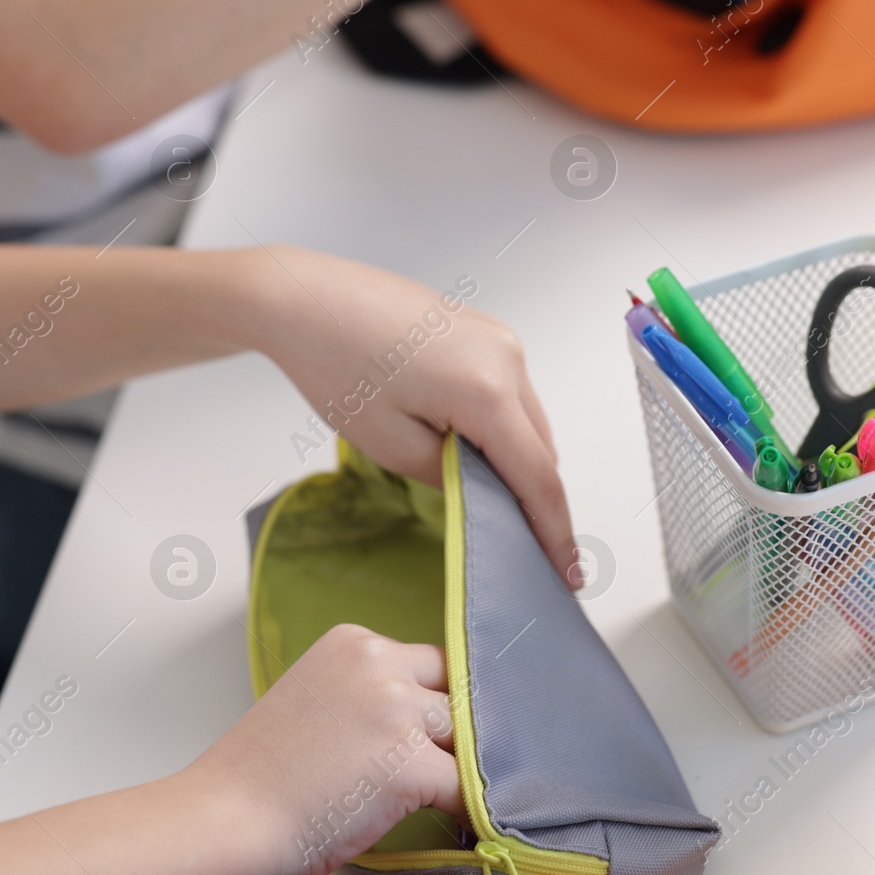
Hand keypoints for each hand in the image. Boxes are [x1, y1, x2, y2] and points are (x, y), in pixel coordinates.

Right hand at [184, 625, 464, 874]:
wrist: (228, 818)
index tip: (437, 734)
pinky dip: (468, 808)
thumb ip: (367, 694)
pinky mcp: (412, 765)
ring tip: (451, 797)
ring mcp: (397, 711)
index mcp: (353, 643)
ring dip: (462, 768)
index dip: (436, 704)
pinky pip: (468, 786)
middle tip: (449, 768)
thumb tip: (420, 719)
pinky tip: (463, 824)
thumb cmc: (260, 775)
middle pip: (456, 692)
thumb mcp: (316, 699)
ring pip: (468, 736)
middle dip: (455, 732)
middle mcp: (378, 664)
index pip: (430, 663)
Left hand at [243, 246, 577, 586]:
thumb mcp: (393, 446)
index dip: (555, 533)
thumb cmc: (335, 365)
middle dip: (535, 499)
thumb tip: (487, 497)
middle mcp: (506, 357)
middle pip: (543, 449)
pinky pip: (510, 392)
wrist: (306, 299)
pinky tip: (468, 448)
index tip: (569, 575)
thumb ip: (454, 481)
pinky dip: (502, 427)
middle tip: (520, 549)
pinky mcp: (482, 330)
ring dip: (517, 460)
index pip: (539, 478)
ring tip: (484, 497)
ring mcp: (498, 338)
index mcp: (488, 390)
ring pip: (529, 421)